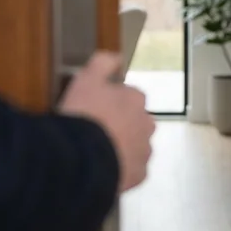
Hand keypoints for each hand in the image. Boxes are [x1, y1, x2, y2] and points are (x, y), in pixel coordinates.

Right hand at [58, 51, 154, 193]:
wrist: (83, 157)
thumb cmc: (84, 115)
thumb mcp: (86, 79)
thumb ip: (102, 62)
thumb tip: (117, 56)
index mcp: (136, 99)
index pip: (128, 96)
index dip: (110, 102)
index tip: (94, 109)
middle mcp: (147, 123)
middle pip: (135, 121)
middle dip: (121, 125)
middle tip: (96, 132)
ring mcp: (145, 150)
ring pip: (136, 146)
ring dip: (122, 147)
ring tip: (98, 152)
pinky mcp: (140, 174)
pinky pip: (132, 169)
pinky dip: (122, 169)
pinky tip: (104, 168)